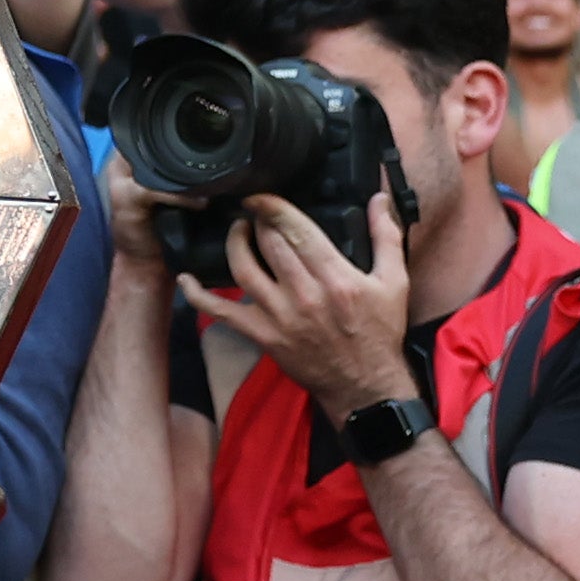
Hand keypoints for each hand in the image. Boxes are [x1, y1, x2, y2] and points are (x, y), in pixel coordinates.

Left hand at [195, 192, 416, 421]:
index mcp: (336, 278)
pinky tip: (185, 278)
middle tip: (254, 211)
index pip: (296, 230)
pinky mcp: (263, 335)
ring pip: (243, 269)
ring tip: (236, 229)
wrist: (365, 385)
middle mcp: (305, 295)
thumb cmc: (378, 332)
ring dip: (233, 244)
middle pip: (268, 244)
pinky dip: (198, 295)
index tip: (260, 195)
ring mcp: (280, 316)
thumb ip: (385, 237)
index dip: (273, 207)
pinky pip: (221, 313)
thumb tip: (378, 199)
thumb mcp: (393, 282)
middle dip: (256, 220)